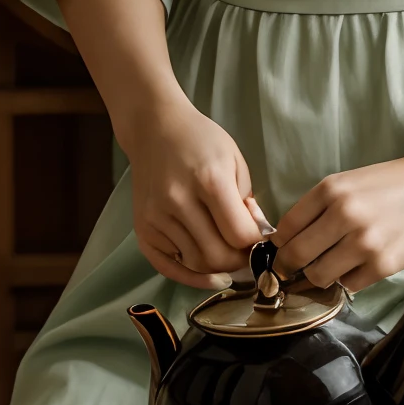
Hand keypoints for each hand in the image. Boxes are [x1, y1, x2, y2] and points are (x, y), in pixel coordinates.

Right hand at [124, 91, 268, 290]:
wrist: (155, 129)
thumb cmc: (201, 140)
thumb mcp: (236, 161)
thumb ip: (247, 201)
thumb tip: (256, 238)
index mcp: (209, 180)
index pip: (239, 234)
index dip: (255, 244)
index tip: (261, 240)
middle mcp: (178, 201)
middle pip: (216, 256)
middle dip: (239, 261)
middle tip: (247, 254)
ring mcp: (156, 217)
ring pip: (195, 264)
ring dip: (217, 267)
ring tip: (229, 255)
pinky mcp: (142, 229)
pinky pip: (168, 267)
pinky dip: (192, 276)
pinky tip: (209, 275)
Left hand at [272, 150, 403, 292]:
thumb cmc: (390, 184)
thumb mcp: (348, 182)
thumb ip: (318, 208)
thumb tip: (286, 242)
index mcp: (330, 190)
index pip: (285, 229)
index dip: (279, 246)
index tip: (281, 253)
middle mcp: (344, 214)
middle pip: (296, 257)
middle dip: (290, 267)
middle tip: (294, 270)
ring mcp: (364, 241)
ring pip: (319, 276)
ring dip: (321, 275)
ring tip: (334, 265)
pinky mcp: (384, 264)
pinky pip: (349, 285)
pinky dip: (350, 279)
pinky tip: (361, 264)